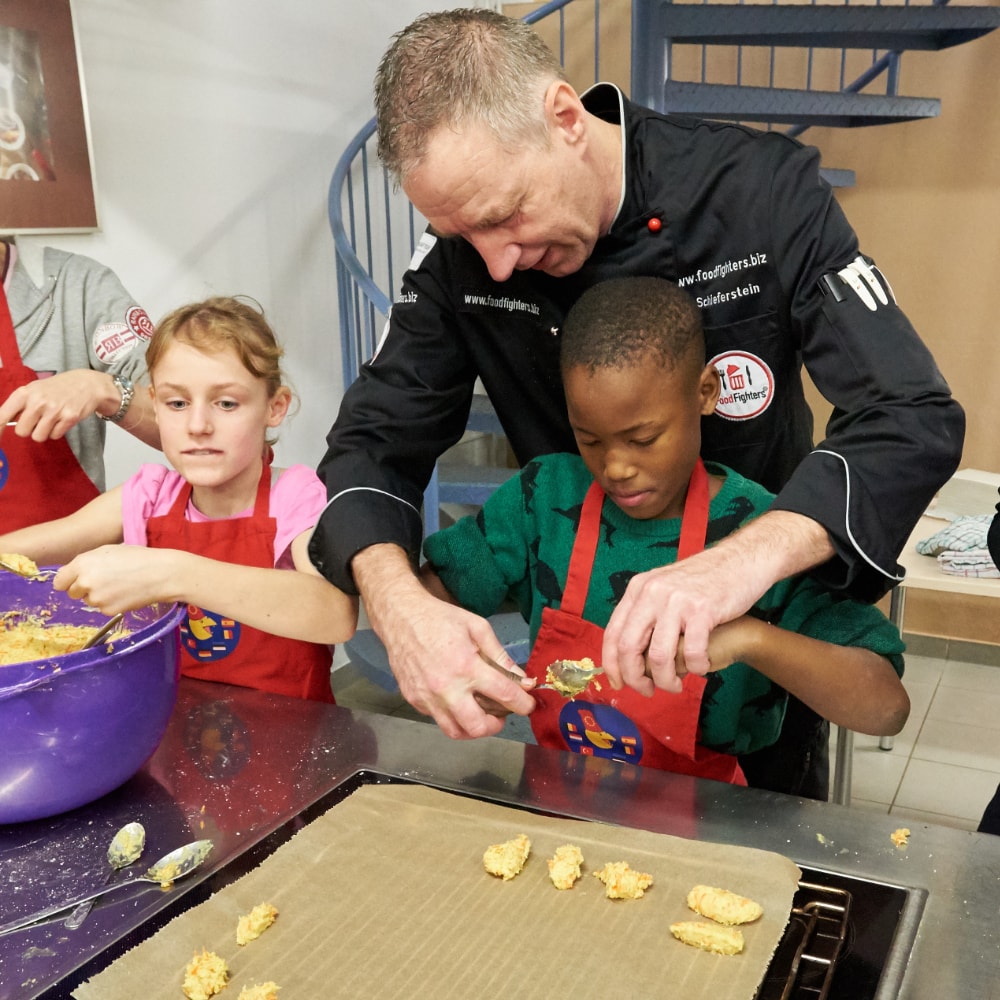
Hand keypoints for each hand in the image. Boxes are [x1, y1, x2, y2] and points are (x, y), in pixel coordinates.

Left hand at [0, 370, 117, 441]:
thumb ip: (18, 405)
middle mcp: (38, 401)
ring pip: (38, 436)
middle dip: (29, 429)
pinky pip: (55, 436)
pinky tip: (62, 420)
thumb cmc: (56, 388)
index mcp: (24, 393)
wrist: (86, 383)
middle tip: (37, 421)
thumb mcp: (34, 390)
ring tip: (51, 420)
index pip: (2, 416)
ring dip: (43, 432)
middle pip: (21, 431)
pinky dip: (57, 431)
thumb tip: (3, 424)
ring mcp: (54, 410)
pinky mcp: (69, 418)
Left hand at [53, 545, 178, 613]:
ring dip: (99, 596)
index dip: (68, 581)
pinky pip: (103, 609)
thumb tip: (75, 575)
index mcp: (82, 563)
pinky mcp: (108, 611)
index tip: (75, 581)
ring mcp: (96, 598)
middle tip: (104, 581)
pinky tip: (126, 593)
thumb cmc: (138, 557)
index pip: (59, 581)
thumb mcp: (108, 550)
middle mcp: (85, 582)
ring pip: (89, 601)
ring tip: (119, 585)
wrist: (161, 573)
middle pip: (73, 593)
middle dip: (84, 589)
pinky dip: (112, 603)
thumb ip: (87, 563)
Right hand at [354, 546, 535, 738]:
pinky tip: (457, 700)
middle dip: (495, 725)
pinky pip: (437, 719)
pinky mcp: (414, 700)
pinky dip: (452, 716)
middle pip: (478, 727)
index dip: (523, 704)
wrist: (401, 617)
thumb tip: (521, 679)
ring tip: (480, 714)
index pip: (504, 695)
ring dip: (472, 728)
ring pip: (455, 732)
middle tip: (500, 715)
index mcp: (467, 667)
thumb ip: (500, 656)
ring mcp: (427, 698)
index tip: (529, 705)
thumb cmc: (441, 618)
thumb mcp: (478, 628)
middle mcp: (446, 688)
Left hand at [602, 511, 833, 695]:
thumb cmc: (703, 581)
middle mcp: (652, 593)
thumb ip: (646, 615)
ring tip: (675, 685)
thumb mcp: (664, 589)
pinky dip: (696, 667)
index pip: (613, 633)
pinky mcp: (702, 610)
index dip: (612, 664)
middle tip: (647, 691)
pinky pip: (692, 652)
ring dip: (665, 680)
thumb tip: (630, 654)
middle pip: (629, 647)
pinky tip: (701, 668)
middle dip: (635, 677)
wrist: (740, 560)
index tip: (618, 683)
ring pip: (659, 656)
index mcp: (638, 589)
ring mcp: (676, 601)